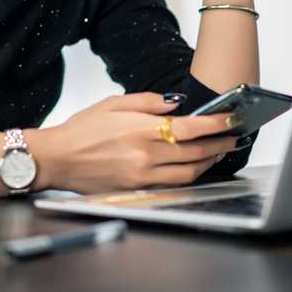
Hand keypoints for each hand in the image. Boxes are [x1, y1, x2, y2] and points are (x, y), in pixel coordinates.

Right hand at [40, 92, 240, 193]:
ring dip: (209, 162)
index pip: (191, 127)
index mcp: (141, 129)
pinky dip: (189, 175)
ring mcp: (143, 176)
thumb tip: (177, 103)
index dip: (216, 124)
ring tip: (219, 151)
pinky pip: (172, 184)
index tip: (232, 119)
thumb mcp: (113, 103)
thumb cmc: (82, 129)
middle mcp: (146, 155)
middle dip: (219, 143)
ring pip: (188, 172)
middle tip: (234, 136)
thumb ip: (149, 101)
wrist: (57, 159)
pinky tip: (195, 167)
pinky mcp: (138, 189)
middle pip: (196, 152)